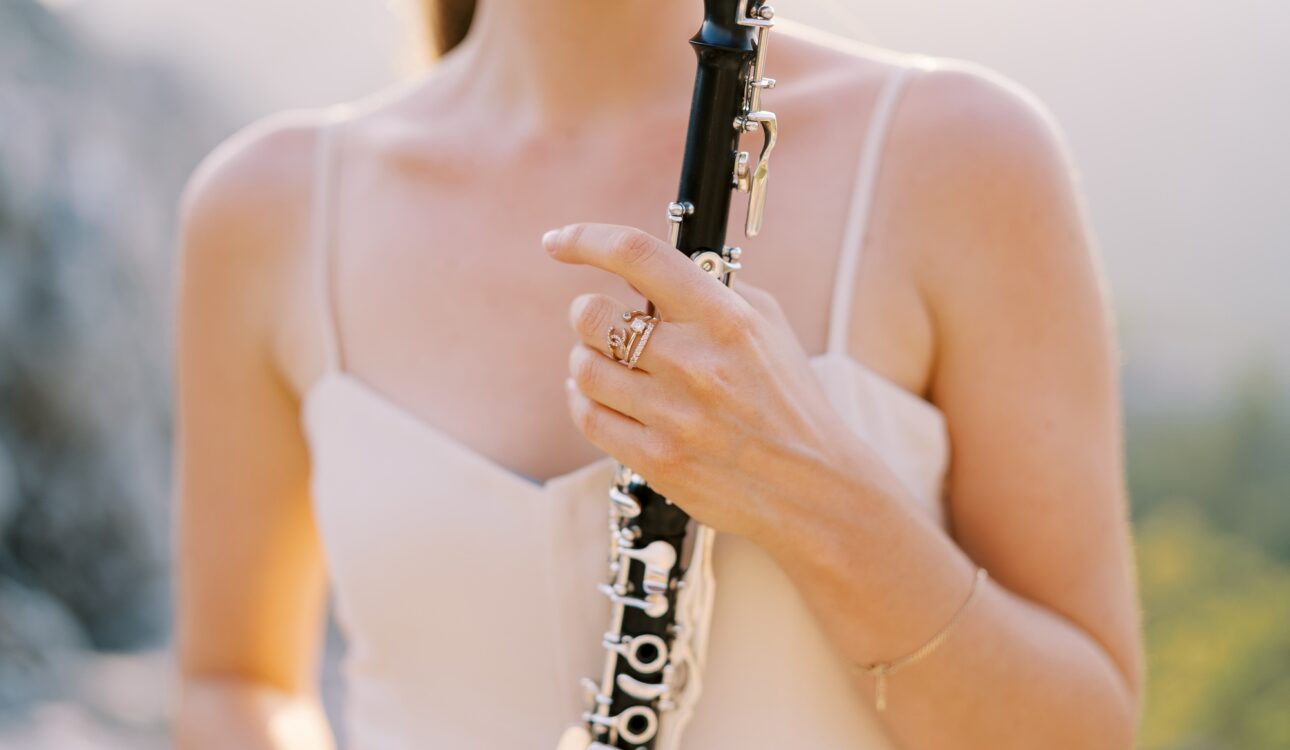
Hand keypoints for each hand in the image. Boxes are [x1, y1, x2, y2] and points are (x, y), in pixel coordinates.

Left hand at [545, 223, 861, 538]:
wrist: (813, 488)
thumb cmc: (788, 400)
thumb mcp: (766, 326)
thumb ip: (709, 288)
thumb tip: (640, 269)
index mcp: (725, 317)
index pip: (637, 256)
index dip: (586, 240)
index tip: (560, 242)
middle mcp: (696, 362)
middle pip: (591, 314)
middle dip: (588, 314)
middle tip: (604, 325)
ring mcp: (674, 415)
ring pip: (582, 367)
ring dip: (587, 361)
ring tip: (611, 367)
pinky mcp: (658, 460)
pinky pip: (588, 416)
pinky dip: (584, 401)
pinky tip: (601, 397)